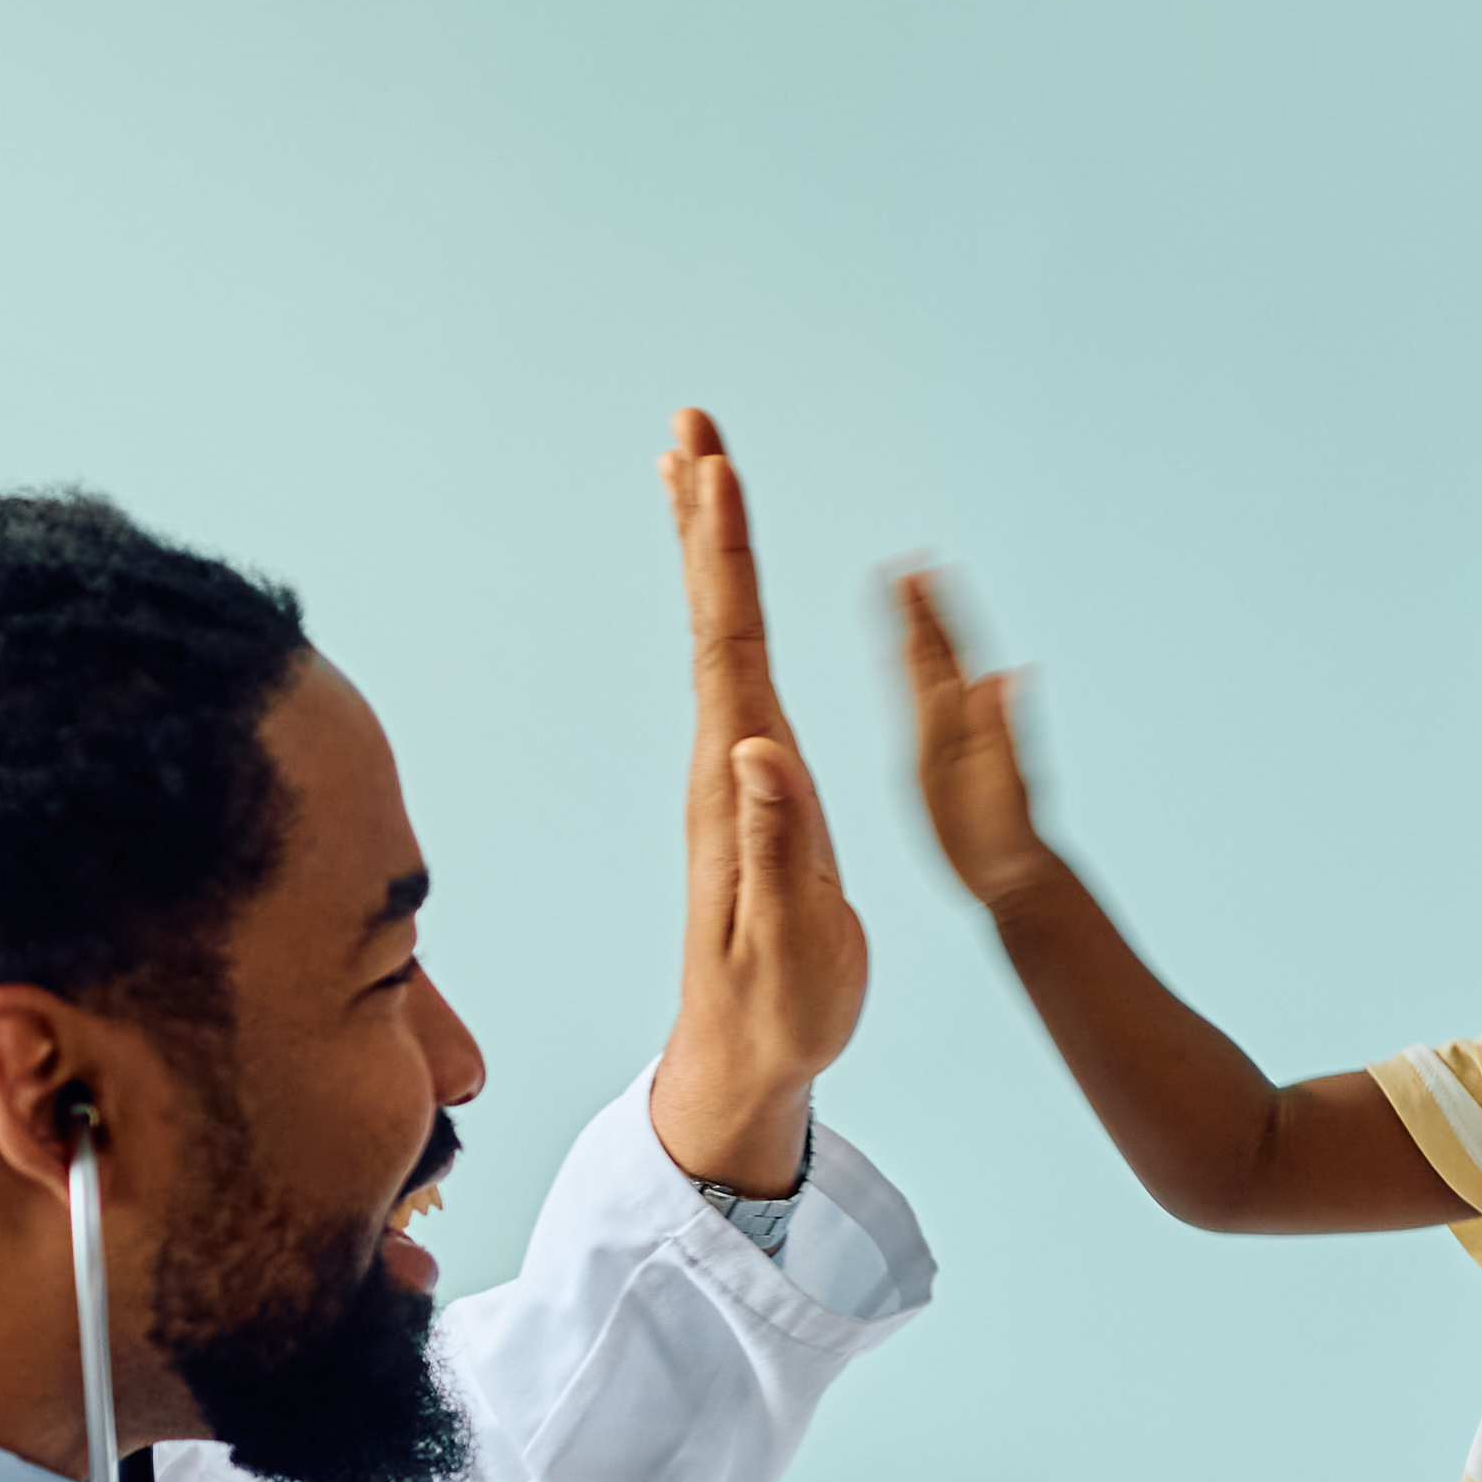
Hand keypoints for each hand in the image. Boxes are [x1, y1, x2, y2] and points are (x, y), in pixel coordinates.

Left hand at [649, 410, 865, 1193]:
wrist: (745, 1058)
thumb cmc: (776, 1011)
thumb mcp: (788, 944)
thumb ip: (776, 852)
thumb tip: (756, 753)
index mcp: (739, 785)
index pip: (729, 649)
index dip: (725, 557)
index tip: (716, 469)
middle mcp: (727, 762)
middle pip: (716, 618)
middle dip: (707, 517)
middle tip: (693, 424)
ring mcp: (734, 773)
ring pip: (721, 635)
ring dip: (712, 549)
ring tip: (701, 467)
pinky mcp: (750, 790)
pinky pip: (737, 671)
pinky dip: (734, 610)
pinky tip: (734, 590)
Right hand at [893, 568, 1064, 918]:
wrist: (1016, 876)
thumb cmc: (1008, 842)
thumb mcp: (1005, 787)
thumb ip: (1006, 729)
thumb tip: (1012, 671)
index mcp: (969, 722)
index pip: (946, 655)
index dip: (931, 611)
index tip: (917, 568)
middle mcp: (962, 722)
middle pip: (940, 653)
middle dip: (924, 607)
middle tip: (909, 561)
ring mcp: (952, 738)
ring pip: (931, 671)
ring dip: (918, 627)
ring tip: (905, 585)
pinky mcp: (938, 759)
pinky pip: (918, 704)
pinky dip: (908, 672)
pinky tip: (901, 654)